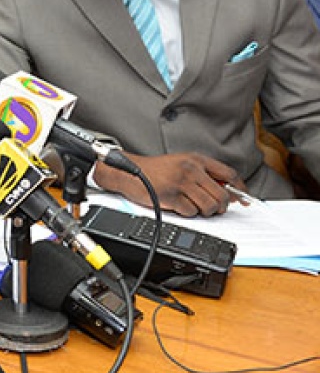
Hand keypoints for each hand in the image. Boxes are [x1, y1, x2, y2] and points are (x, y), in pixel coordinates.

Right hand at [95, 153, 242, 216]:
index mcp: (196, 159)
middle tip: (214, 208)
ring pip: (210, 206)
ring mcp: (181, 183)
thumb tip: (227, 190)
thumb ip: (203, 173)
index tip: (243, 198)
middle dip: (221, 206)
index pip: (229, 174)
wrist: (129, 172)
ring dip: (205, 211)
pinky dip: (188, 213)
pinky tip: (179, 206)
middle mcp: (191, 169)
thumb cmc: (155, 170)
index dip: (239, 189)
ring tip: (195, 206)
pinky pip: (192, 212)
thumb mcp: (182, 164)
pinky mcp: (172, 196)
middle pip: (222, 194)